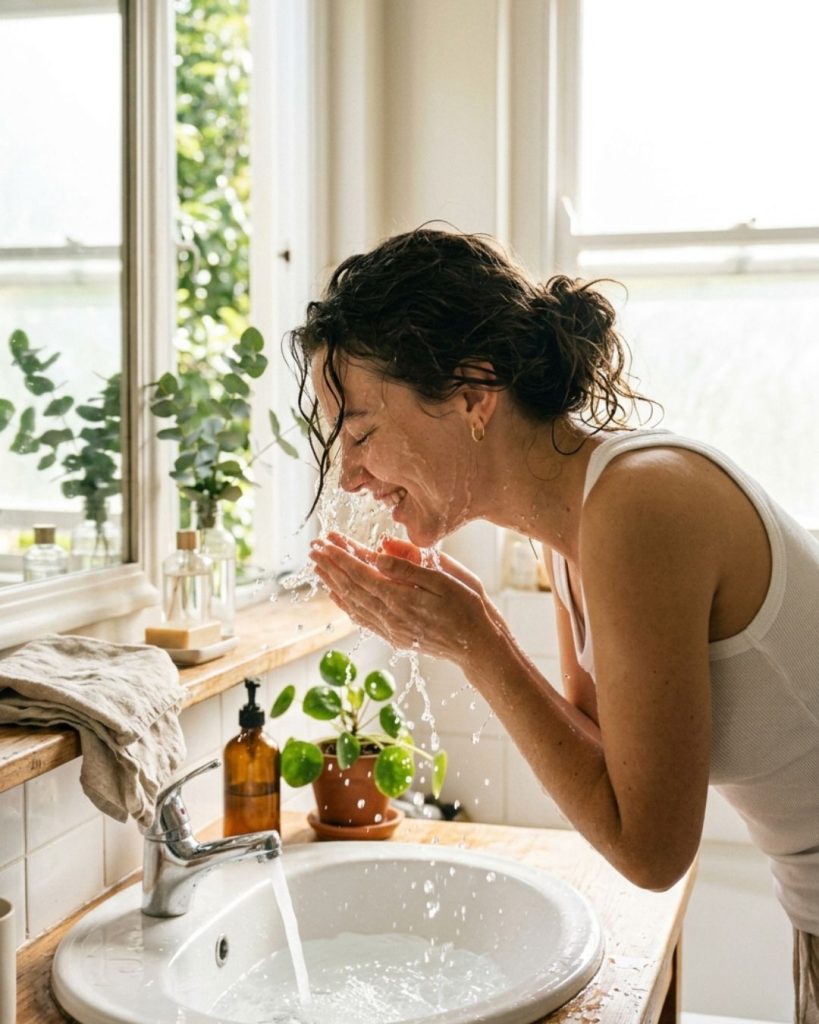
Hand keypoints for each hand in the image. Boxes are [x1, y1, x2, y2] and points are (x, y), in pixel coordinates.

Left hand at [309, 531, 495, 662]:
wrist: (478, 646)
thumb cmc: (469, 607)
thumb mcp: (446, 579)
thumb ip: (410, 566)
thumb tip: (380, 551)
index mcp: (403, 599)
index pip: (362, 573)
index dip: (340, 556)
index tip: (324, 541)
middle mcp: (392, 617)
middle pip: (352, 588)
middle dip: (330, 566)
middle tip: (313, 548)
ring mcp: (392, 630)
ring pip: (353, 604)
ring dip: (333, 583)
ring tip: (318, 567)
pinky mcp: (396, 637)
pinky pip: (363, 619)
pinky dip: (346, 605)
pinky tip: (337, 595)